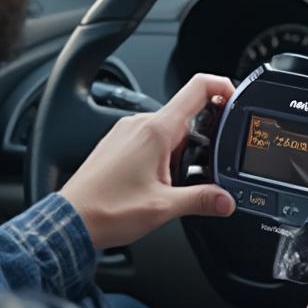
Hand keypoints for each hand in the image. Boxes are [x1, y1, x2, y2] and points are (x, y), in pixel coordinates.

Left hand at [60, 73, 236, 250]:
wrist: (70, 221)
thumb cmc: (107, 210)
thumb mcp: (163, 208)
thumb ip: (202, 200)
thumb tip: (227, 199)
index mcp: (156, 130)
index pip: (198, 88)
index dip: (222, 86)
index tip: (236, 98)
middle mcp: (141, 124)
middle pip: (187, 115)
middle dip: (203, 140)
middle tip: (205, 169)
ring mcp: (128, 132)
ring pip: (169, 131)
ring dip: (181, 153)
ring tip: (172, 185)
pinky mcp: (119, 143)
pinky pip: (151, 140)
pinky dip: (163, 156)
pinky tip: (156, 183)